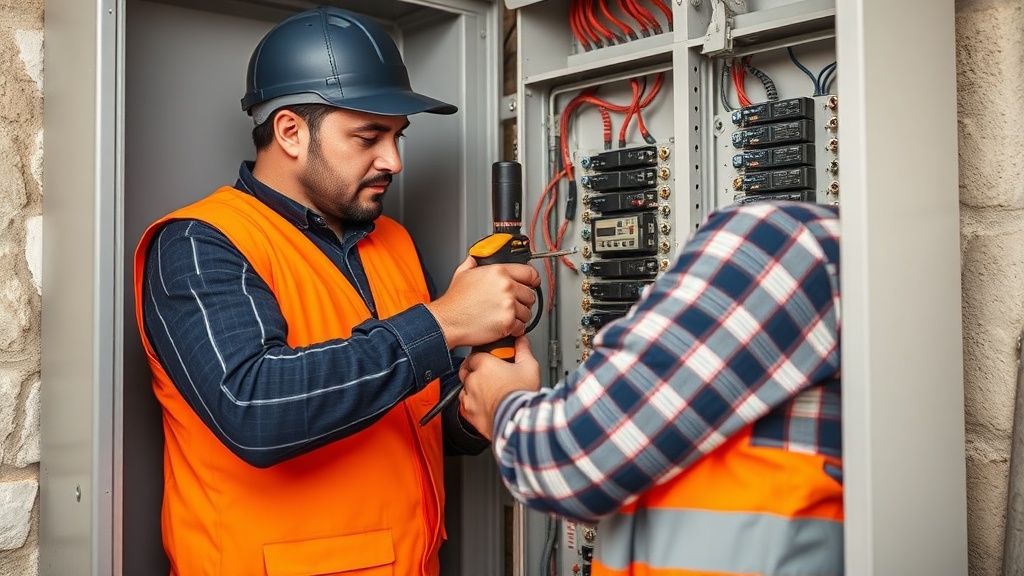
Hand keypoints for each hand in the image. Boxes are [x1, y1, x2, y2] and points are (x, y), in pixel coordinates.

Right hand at [426, 256, 540, 348]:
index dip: (532, 280)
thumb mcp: (462, 273)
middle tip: (512, 304)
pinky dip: (515, 329)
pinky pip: (522, 327)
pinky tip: (503, 325)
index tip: (532, 284)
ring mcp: (508, 305)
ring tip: (505, 315)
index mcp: (498, 272)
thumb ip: (474, 261)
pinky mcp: (508, 322)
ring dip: (519, 316)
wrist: (447, 321)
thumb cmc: (454, 302)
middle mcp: (506, 287)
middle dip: (523, 300)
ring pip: (528, 312)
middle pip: (530, 294)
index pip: (530, 273)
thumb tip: (477, 257)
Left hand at [458, 336, 540, 439]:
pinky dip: (474, 406)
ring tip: (491, 394)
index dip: (483, 358)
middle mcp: (473, 380)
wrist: (518, 421)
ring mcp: (469, 398)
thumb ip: (523, 350)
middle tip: (492, 378)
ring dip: (474, 390)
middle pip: (468, 372)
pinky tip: (486, 406)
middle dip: (477, 373)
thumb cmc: (521, 396)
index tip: (491, 361)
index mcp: (485, 365)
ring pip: (465, 390)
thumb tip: (521, 341)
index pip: (475, 355)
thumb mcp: (529, 367)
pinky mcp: (469, 414)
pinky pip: (466, 406)